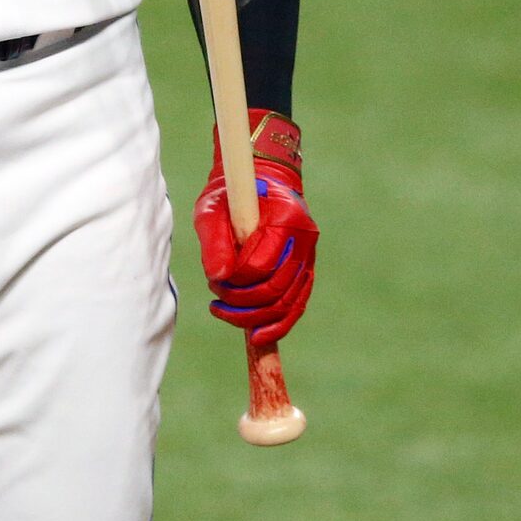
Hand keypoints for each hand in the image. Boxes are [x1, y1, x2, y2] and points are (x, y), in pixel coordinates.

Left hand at [192, 111, 317, 349]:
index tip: (214, 279)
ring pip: (287, 303)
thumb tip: (220, 277)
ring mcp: (308, 256)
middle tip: (216, 297)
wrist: (257, 184)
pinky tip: (255, 336)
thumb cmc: (230, 195)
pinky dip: (277, 326)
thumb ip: (214, 241)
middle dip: (241, 301)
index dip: (235, 280)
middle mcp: (304, 238)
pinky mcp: (305, 271)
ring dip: (252, 316)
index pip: (261, 265)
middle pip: (275, 289)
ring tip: (223, 310)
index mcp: (285, 217)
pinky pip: (297, 306)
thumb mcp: (211, 209)